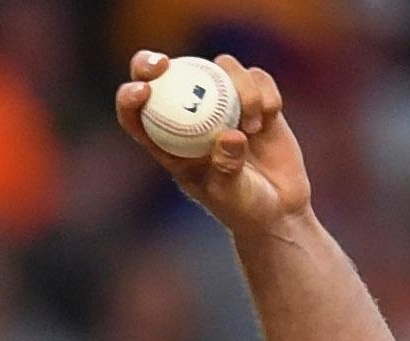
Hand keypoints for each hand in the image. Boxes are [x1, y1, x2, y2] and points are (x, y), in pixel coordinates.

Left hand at [115, 51, 311, 238]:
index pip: (137, 116)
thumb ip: (227, 170)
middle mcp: (192, 118)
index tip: (142, 91)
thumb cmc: (243, 207)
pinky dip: (263, 91)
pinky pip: (256, 77)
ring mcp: (224, 104)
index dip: (129, 98)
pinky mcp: (256, 99)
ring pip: (218, 69)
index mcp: (170, 144)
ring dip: (238, 87)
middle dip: (152, 64)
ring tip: (253, 126)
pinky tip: (270, 115)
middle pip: (163, 78)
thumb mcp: (231, 195)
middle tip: (163, 65)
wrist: (279, 206)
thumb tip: (230, 136)